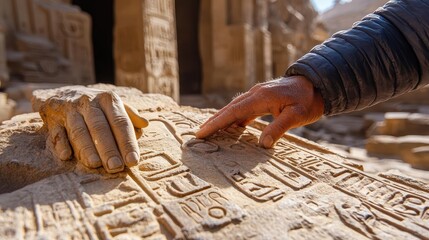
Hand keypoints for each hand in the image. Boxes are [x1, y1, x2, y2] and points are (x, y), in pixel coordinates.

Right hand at [32, 86, 147, 172]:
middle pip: (99, 127)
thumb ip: (130, 116)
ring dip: (87, 148)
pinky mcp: (53, 118)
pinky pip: (56, 132)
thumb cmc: (97, 105)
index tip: (133, 161)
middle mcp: (89, 102)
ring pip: (78, 130)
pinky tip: (66, 156)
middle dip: (108, 148)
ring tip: (95, 164)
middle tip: (115, 167)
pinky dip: (60, 143)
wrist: (63, 93)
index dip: (127, 142)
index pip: (120, 122)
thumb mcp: (114, 105)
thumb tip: (145, 124)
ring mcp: (69, 110)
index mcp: (108, 99)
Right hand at [196, 76, 323, 147]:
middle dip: (213, 121)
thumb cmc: (307, 100)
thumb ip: (278, 128)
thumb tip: (262, 145)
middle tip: (198, 135)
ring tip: (210, 132)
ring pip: (234, 108)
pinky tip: (231, 128)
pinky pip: (243, 109)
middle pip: (229, 109)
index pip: (233, 112)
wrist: (316, 84)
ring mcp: (257, 94)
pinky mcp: (261, 98)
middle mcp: (255, 93)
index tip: (202, 132)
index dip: (216, 123)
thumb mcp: (296, 116)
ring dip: (222, 119)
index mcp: (261, 97)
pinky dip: (234, 118)